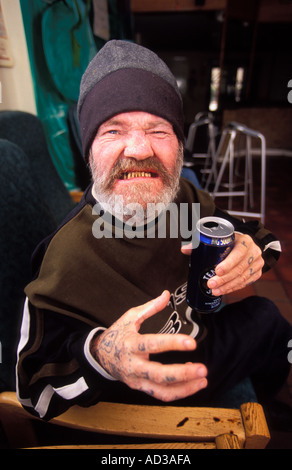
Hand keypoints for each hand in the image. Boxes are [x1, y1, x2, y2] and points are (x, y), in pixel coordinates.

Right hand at [90, 290, 207, 401]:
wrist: (100, 355)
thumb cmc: (117, 334)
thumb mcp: (130, 317)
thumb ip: (150, 307)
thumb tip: (167, 294)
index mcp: (130, 344)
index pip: (153, 344)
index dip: (173, 343)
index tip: (192, 343)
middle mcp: (133, 364)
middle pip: (158, 374)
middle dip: (182, 374)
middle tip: (202, 369)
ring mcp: (136, 379)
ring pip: (161, 390)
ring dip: (184, 388)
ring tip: (203, 380)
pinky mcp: (140, 387)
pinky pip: (161, 395)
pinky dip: (179, 392)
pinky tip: (193, 384)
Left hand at [181, 233, 263, 295]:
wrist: (246, 246)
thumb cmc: (231, 242)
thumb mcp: (220, 239)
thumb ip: (201, 243)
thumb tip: (185, 250)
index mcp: (244, 241)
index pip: (238, 252)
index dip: (228, 263)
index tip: (217, 271)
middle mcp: (253, 252)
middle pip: (239, 268)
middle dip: (224, 278)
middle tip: (211, 284)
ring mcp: (257, 263)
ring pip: (242, 277)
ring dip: (227, 286)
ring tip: (215, 290)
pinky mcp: (257, 273)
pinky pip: (245, 283)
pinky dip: (233, 288)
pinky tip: (224, 290)